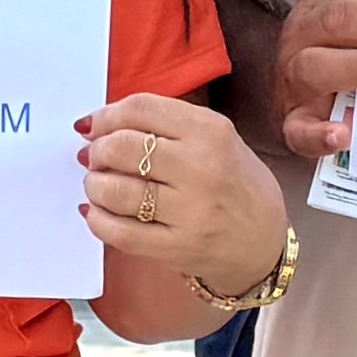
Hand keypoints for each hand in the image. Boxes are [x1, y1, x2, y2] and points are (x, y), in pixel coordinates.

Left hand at [79, 92, 286, 294]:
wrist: (264, 242)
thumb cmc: (233, 183)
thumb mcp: (217, 138)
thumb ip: (166, 126)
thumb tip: (96, 127)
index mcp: (211, 131)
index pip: (140, 109)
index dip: (105, 116)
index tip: (93, 127)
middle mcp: (202, 168)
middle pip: (122, 147)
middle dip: (97, 152)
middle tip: (95, 159)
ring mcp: (191, 211)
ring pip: (116, 190)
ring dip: (94, 186)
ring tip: (98, 186)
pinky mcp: (178, 247)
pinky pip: (120, 232)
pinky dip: (98, 221)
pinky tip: (98, 214)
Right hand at [271, 0, 356, 162]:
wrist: (293, 94)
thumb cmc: (340, 53)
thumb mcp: (355, 24)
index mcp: (318, 8)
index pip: (350, 1)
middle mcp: (300, 41)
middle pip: (334, 24)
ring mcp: (293, 83)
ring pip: (314, 69)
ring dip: (356, 69)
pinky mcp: (293, 124)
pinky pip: (299, 131)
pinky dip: (319, 135)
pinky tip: (343, 136)